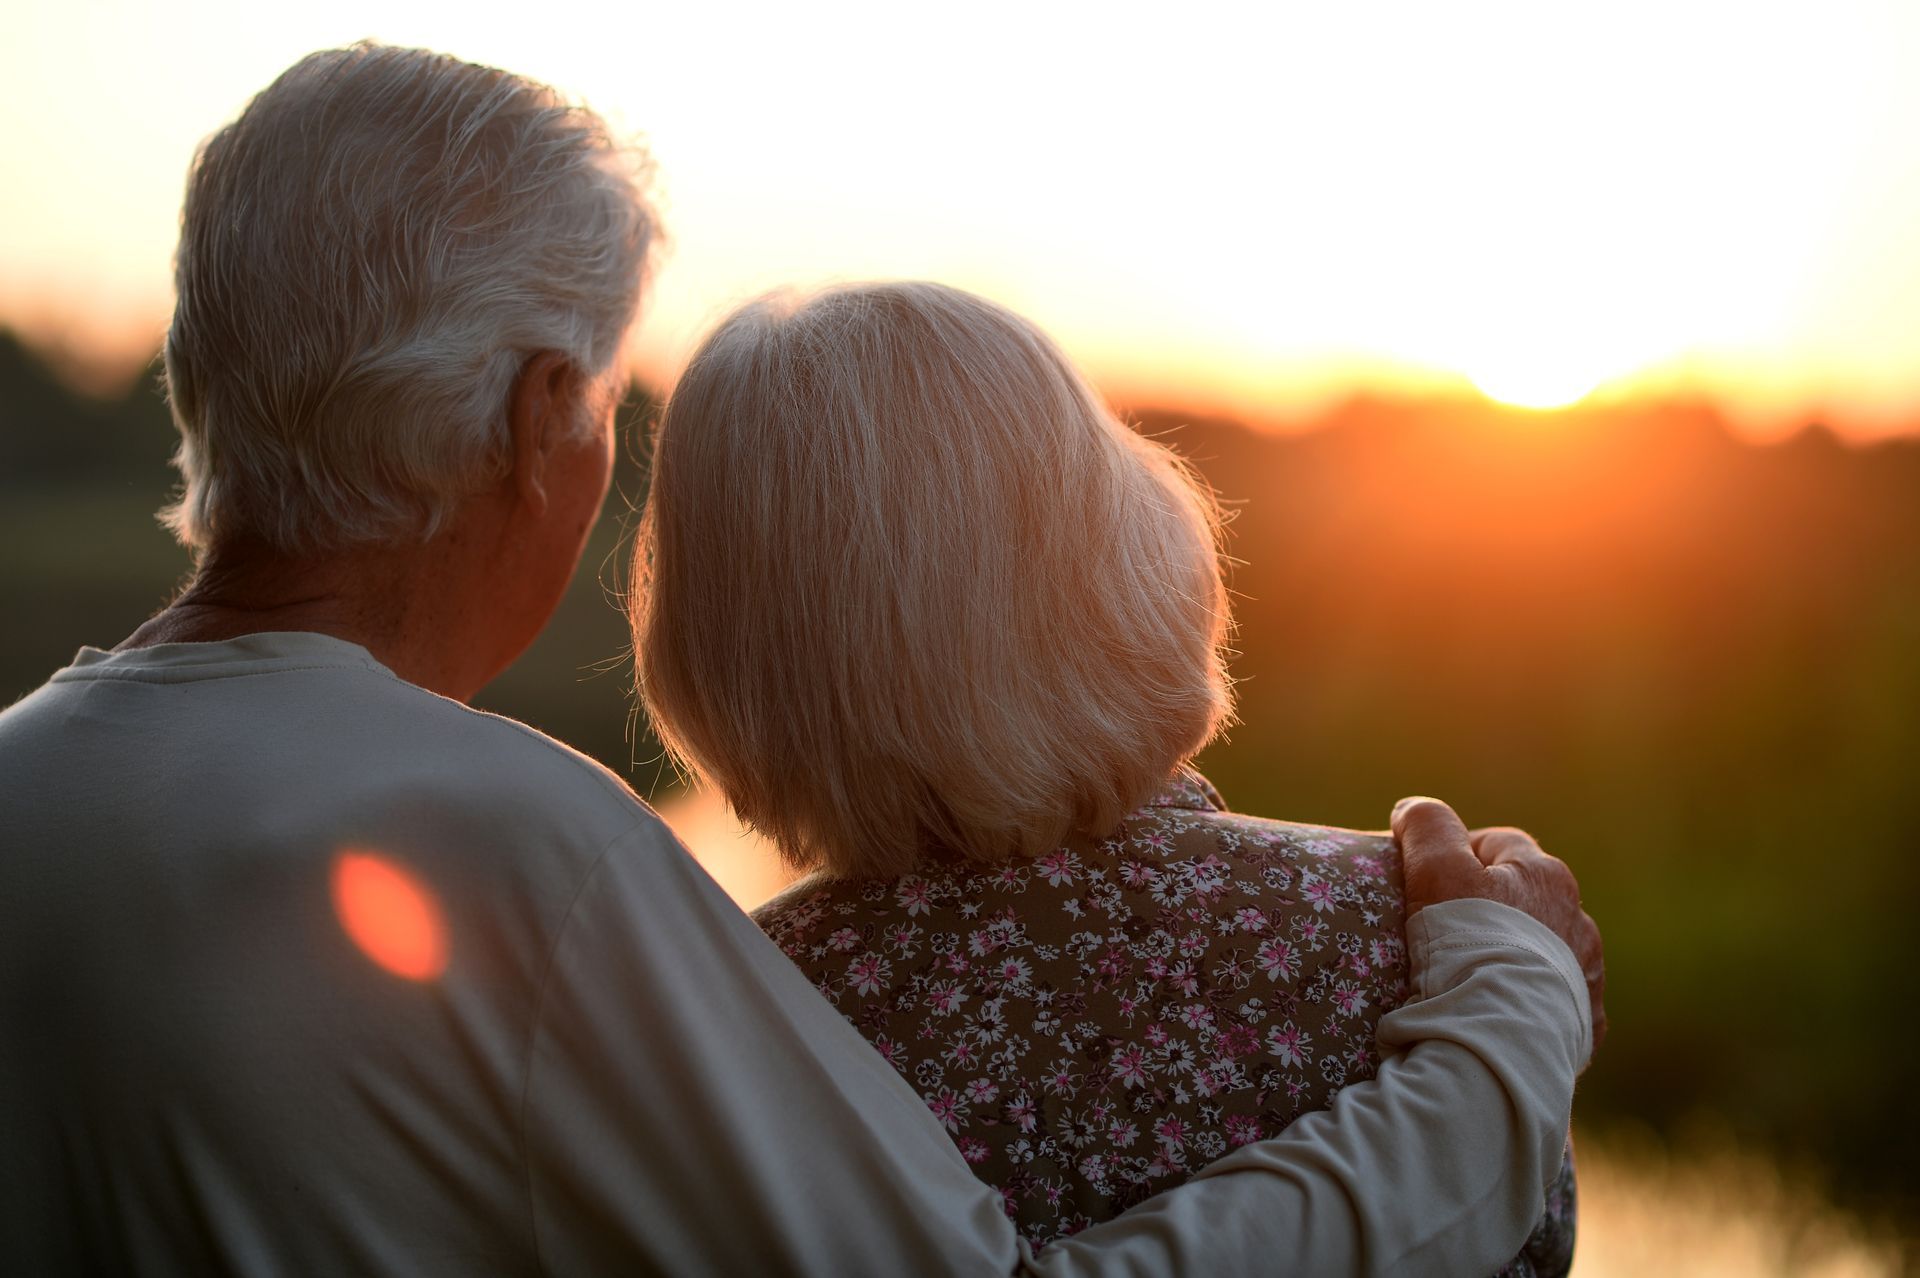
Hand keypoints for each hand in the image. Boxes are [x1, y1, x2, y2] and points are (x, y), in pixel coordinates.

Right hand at [1392, 797, 1606, 1053]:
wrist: (1505, 1032)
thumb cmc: (1468, 942)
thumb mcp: (1436, 869)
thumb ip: (1425, 825)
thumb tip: (1411, 809)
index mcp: (1546, 875)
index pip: (1500, 844)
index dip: (1460, 854)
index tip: (1430, 879)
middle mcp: (1578, 919)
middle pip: (1528, 900)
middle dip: (1495, 910)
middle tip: (1449, 933)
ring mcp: (1586, 974)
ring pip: (1547, 952)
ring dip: (1520, 957)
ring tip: (1476, 981)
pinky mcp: (1584, 1023)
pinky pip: (1556, 1003)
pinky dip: (1532, 1003)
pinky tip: (1504, 1016)